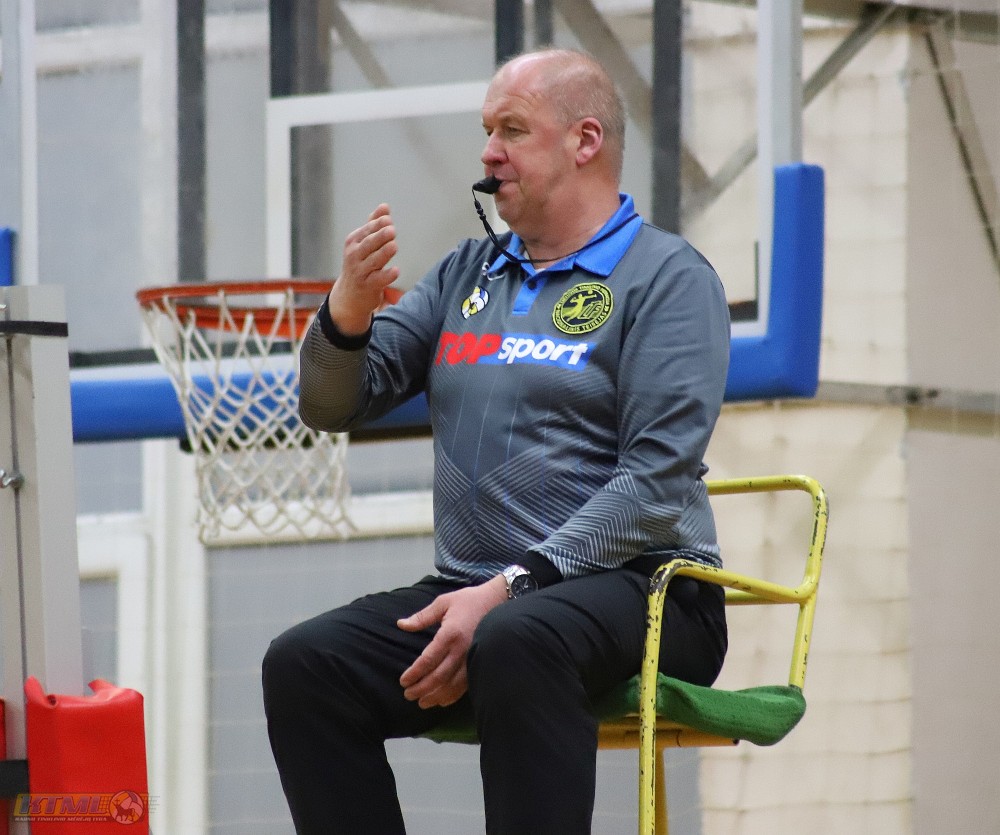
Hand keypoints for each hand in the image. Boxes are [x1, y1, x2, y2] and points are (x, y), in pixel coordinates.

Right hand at [328, 204, 400, 334]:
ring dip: (384, 253)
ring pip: (373, 261)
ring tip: (394, 246)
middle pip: (369, 244)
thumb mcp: (362, 244)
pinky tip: (396, 270)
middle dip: (380, 236)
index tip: (389, 220)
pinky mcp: (368, 286)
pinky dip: (387, 275)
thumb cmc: (360, 264)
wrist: (349, 296)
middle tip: (392, 230)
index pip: (366, 231)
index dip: (377, 225)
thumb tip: (385, 206)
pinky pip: (378, 280)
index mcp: (353, 242)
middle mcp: (354, 256)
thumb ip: (374, 225)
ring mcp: (360, 272)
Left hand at [397, 575, 507, 708]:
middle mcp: (461, 650)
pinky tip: (442, 701)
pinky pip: (465, 685)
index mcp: (450, 634)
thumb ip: (422, 617)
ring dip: (435, 696)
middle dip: (421, 689)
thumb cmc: (469, 601)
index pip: (428, 660)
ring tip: (422, 703)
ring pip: (452, 685)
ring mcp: (472, 658)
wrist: (498, 601)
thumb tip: (401, 624)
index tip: (403, 681)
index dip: (414, 673)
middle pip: (439, 677)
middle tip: (408, 695)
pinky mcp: (479, 663)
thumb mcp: (443, 602)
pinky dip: (452, 696)